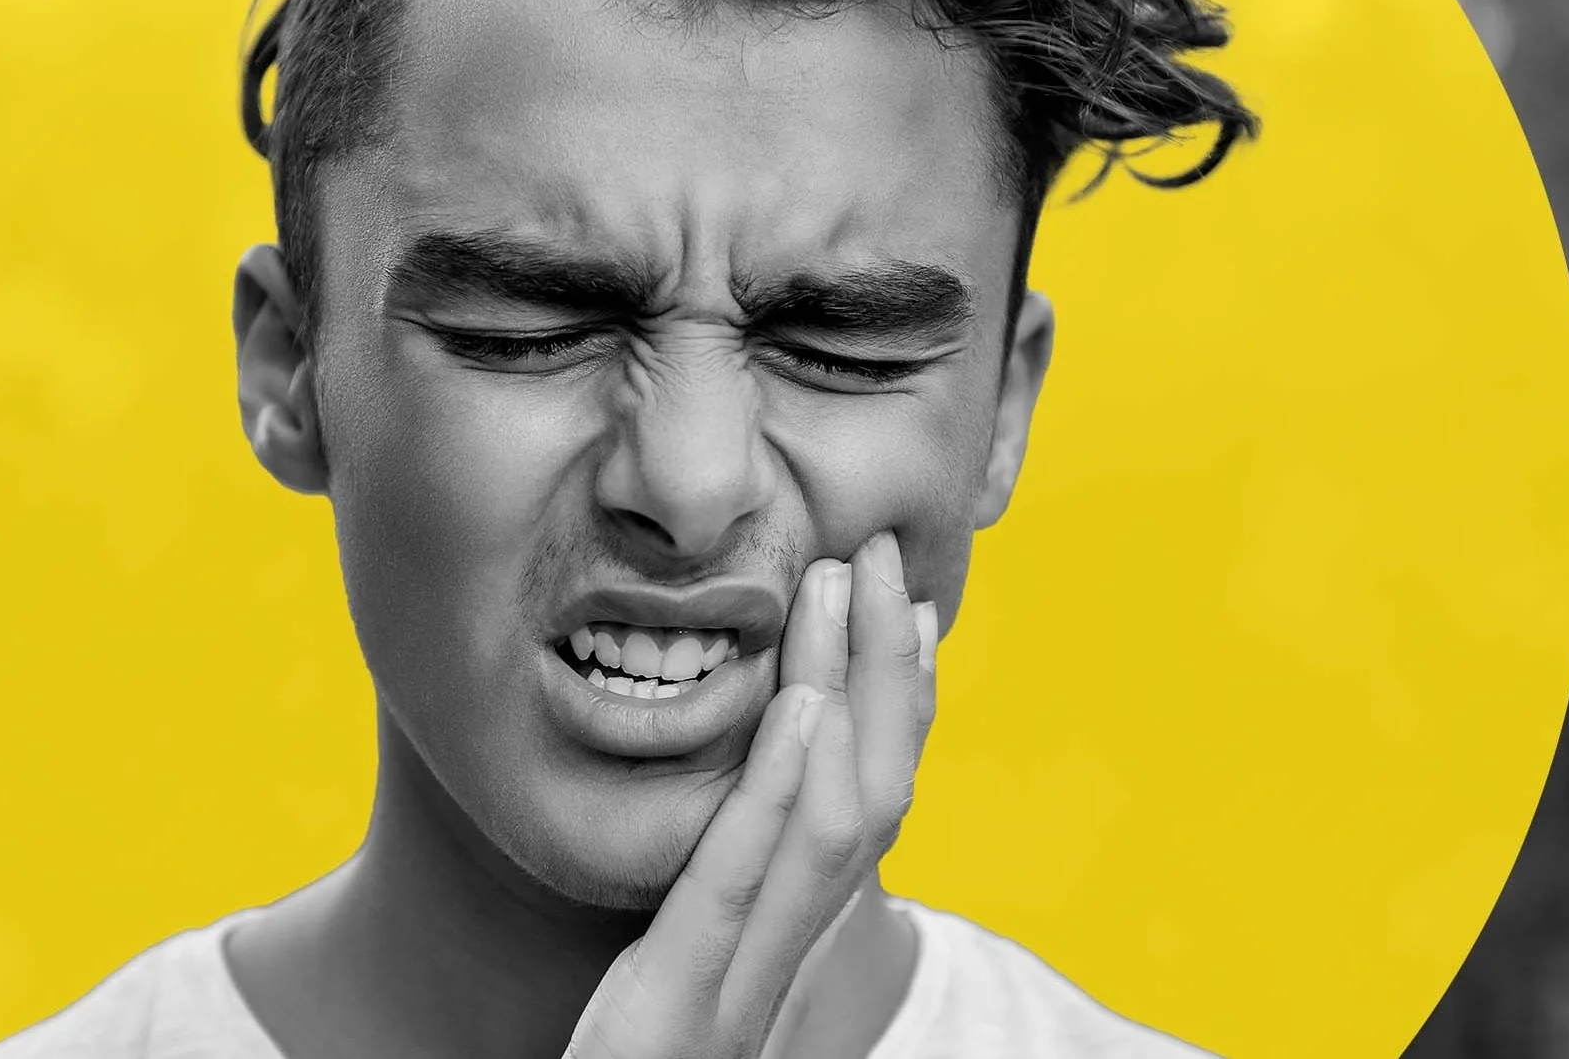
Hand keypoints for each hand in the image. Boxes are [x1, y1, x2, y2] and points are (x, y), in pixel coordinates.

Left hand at [563, 532, 940, 1058]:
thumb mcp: (660, 993)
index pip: (859, 814)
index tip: (908, 616)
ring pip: (830, 825)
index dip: (893, 711)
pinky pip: (740, 888)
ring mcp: (734, 995)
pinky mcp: (676, 1015)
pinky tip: (797, 710)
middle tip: (886, 555)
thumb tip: (721, 838)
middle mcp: (776, 971)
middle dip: (882, 669)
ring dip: (843, 690)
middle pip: (867, 797)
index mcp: (771, 962)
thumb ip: (699, 923)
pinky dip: (776, 790)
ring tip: (844, 585)